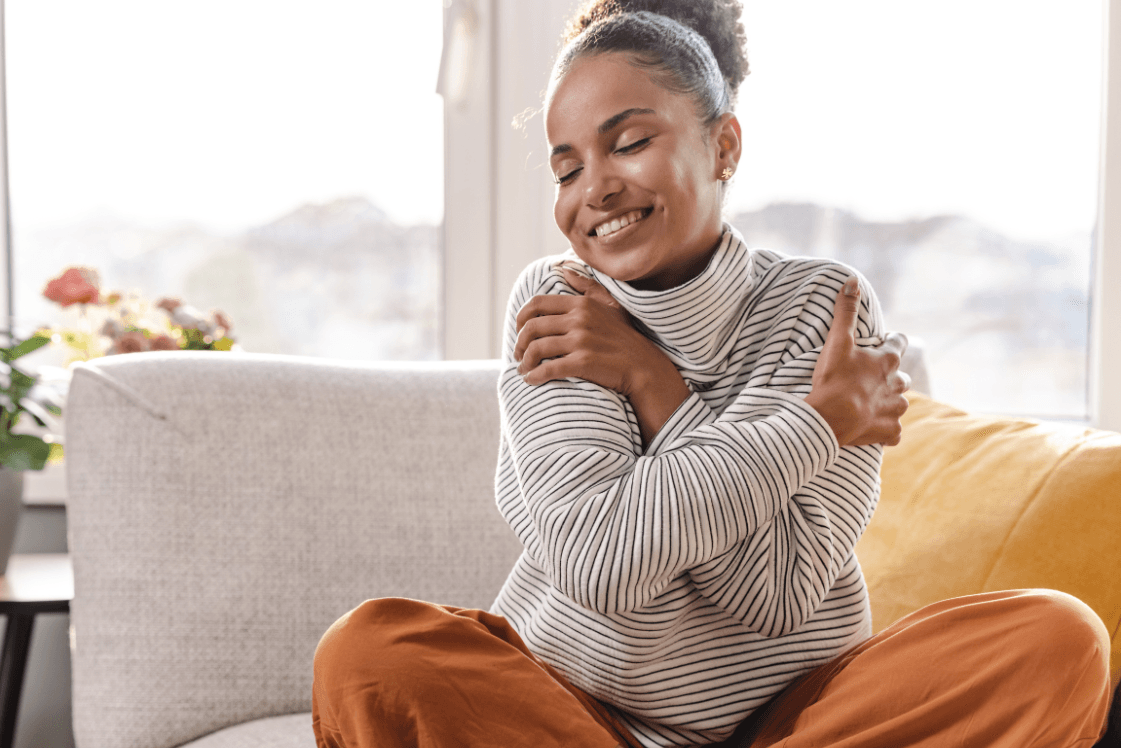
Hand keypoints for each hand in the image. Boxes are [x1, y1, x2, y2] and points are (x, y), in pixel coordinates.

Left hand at [515, 268, 689, 444]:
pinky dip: (534, 376)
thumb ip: (586, 287)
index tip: (519, 331)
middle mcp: (579, 320)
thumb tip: (564, 268)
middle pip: (532, 328)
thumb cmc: (626, 338)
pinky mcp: (583, 362)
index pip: (536, 304)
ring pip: (536, 349)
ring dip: (524, 362)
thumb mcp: (610, 305)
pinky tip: (531, 380)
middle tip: (519, 355)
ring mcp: (581, 341)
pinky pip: (548, 368)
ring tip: (523, 369)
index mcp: (581, 304)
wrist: (645, 367)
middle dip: (519, 343)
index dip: (521, 319)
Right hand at [804, 278, 910, 446]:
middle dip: (890, 376)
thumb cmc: (834, 378)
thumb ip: (845, 311)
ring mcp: (895, 410)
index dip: (891, 342)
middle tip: (868, 378)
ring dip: (888, 402)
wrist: (831, 418)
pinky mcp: (890, 432)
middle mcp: (898, 384)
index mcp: (888, 361)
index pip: (899, 343)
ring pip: (899, 403)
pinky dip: (886, 430)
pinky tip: (873, 428)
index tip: (882, 343)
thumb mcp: (838, 341)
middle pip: (901, 376)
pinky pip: (894, 432)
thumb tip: (853, 281)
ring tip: (868, 404)